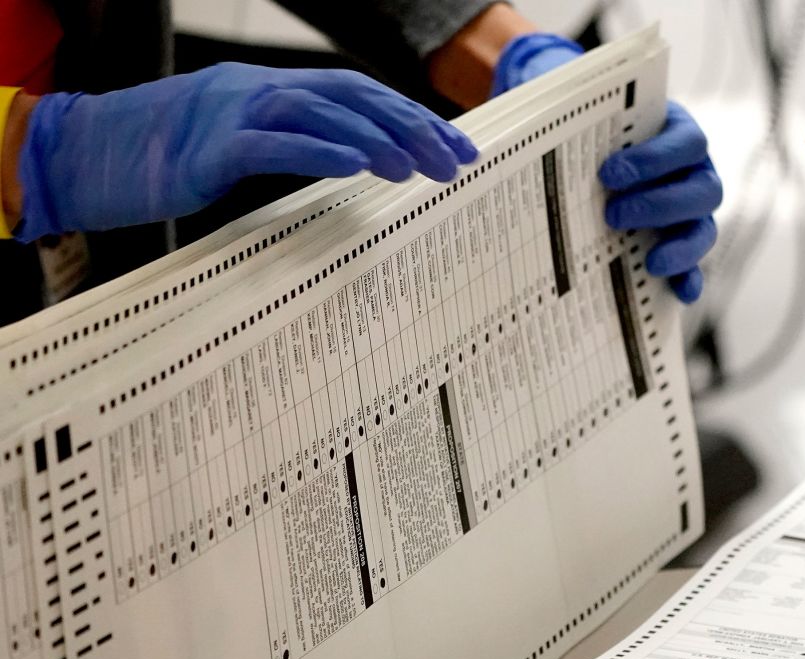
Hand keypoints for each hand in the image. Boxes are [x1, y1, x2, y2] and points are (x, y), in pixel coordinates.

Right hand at [14, 62, 477, 241]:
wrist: (91, 154)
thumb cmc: (171, 155)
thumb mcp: (245, 142)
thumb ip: (297, 143)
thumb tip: (356, 161)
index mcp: (277, 92)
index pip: (361, 97)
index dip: (413, 119)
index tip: (457, 149)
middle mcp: (263, 91)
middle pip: (353, 98)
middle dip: (411, 128)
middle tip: (455, 161)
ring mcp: (234, 114)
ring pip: (319, 112)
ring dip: (375, 138)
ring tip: (418, 167)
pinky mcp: (209, 147)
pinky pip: (271, 144)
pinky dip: (318, 150)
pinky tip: (356, 166)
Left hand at [492, 35, 721, 302]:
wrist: (588, 152)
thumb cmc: (587, 133)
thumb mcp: (575, 117)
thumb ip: (561, 117)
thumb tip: (494, 137)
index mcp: (677, 133)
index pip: (687, 143)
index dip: (655, 159)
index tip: (608, 173)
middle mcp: (693, 173)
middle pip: (702, 190)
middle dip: (659, 204)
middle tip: (612, 214)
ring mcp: (690, 213)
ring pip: (704, 230)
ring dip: (681, 247)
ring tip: (650, 262)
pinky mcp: (680, 247)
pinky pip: (695, 267)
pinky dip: (689, 280)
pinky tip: (678, 293)